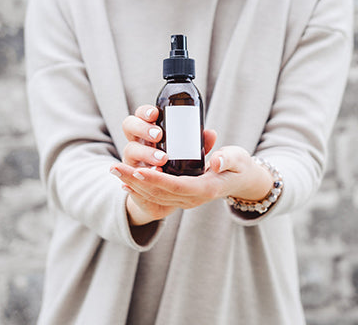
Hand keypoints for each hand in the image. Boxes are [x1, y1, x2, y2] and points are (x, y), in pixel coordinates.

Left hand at [111, 105, 272, 225]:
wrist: (243, 181)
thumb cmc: (240, 165)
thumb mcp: (239, 158)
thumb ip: (228, 159)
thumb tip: (216, 161)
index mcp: (206, 188)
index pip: (176, 185)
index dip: (156, 179)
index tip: (138, 169)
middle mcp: (194, 198)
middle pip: (159, 192)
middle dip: (135, 180)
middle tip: (114, 167)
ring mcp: (187, 200)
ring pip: (155, 196)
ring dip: (133, 185)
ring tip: (114, 171)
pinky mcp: (182, 197)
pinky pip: (157, 197)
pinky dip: (139, 191)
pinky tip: (125, 183)